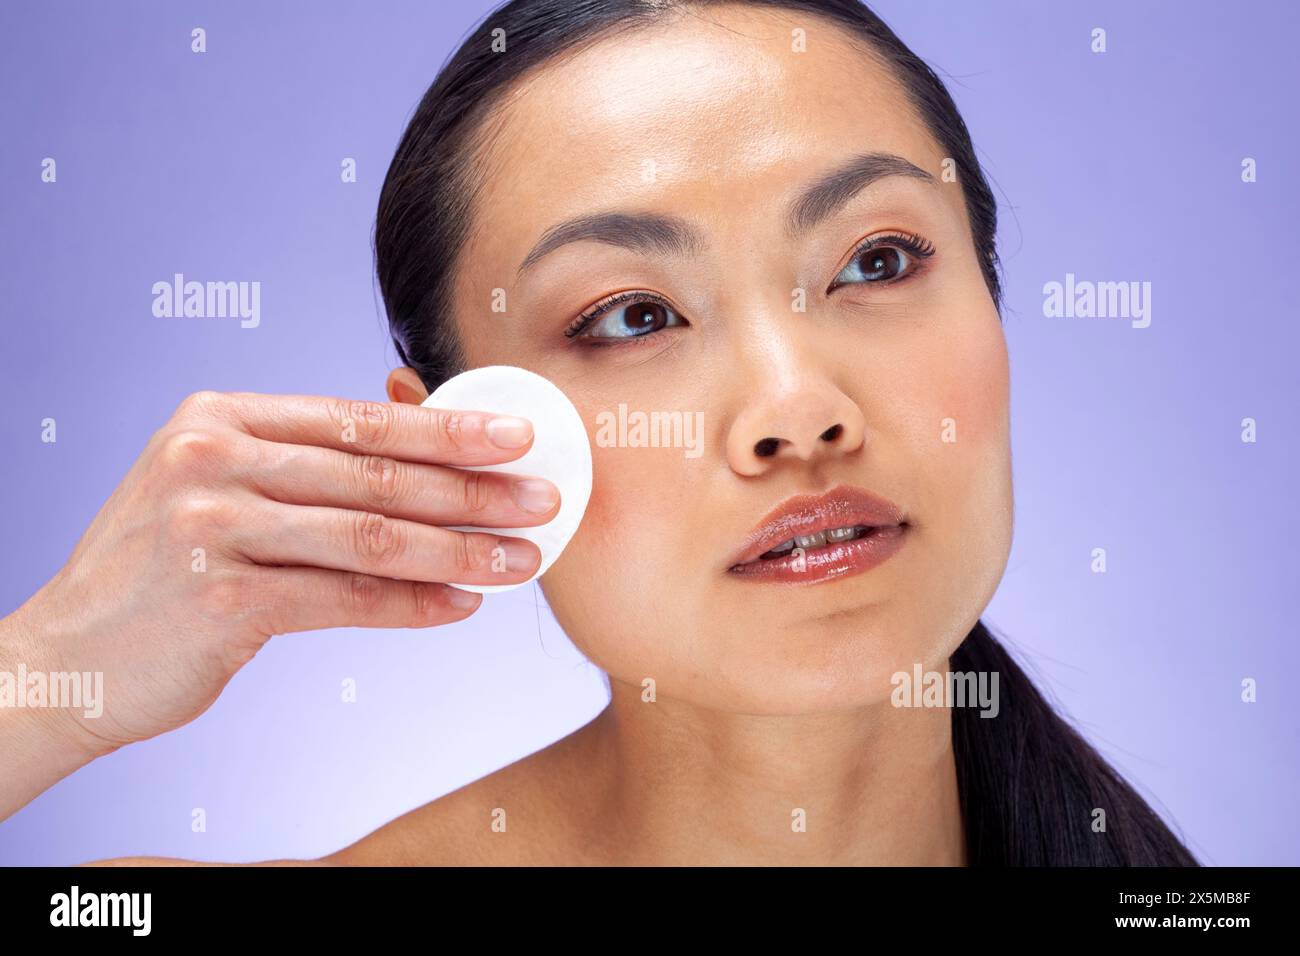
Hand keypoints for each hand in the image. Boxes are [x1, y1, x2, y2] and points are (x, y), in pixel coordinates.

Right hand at [4, 391, 557, 761]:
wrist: (67, 656)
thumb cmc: (162, 569)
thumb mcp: (215, 487)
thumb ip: (302, 463)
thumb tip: (424, 445)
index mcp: (220, 417)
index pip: (358, 420)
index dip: (447, 428)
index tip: (519, 435)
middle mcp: (212, 457)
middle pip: (376, 473)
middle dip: (473, 488)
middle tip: (543, 498)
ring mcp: (212, 526)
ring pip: (370, 536)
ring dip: (460, 551)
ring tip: (520, 560)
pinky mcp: (220, 597)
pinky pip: (344, 599)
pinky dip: (411, 605)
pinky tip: (461, 606)